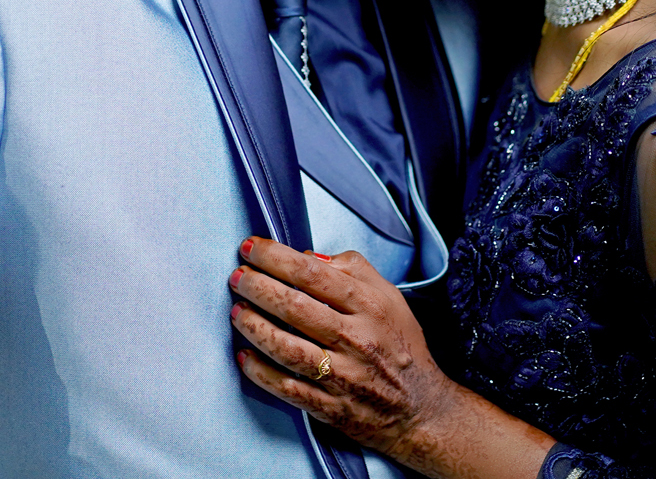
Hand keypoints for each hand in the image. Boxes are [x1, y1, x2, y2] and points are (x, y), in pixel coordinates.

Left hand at [228, 237, 457, 464]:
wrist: (420, 407)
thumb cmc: (399, 344)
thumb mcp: (389, 295)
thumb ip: (353, 269)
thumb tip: (309, 257)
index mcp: (369, 304)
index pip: (313, 273)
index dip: (277, 258)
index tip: (252, 248)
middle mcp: (355, 338)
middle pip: (295, 307)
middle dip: (258, 287)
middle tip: (236, 276)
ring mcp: (342, 375)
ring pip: (287, 348)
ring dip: (254, 326)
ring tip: (235, 311)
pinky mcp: (330, 406)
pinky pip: (287, 388)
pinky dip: (261, 372)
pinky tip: (243, 356)